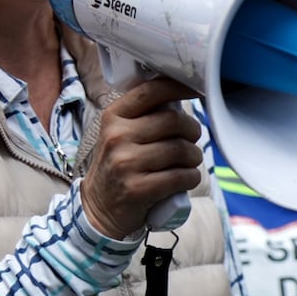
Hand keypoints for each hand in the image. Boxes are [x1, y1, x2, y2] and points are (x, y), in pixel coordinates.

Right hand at [80, 77, 202, 238]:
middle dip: (193, 130)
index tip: (198, 91)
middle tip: (193, 138)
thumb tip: (181, 95)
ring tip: (190, 161)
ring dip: (194, 156)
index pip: (151, 92)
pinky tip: (187, 178)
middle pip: (173, 121)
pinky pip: (180, 176)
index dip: (179, 87)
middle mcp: (117, 136)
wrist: (99, 208)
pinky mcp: (137, 189)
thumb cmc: (119, 165)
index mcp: (114, 117)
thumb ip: (144, 115)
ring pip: (181, 150)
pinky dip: (191, 177)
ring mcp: (125, 163)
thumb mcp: (120, 134)